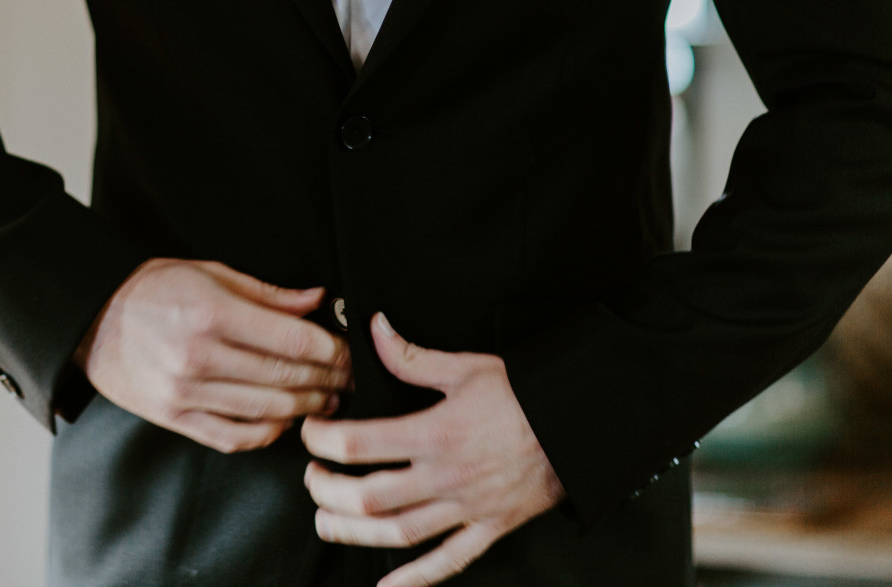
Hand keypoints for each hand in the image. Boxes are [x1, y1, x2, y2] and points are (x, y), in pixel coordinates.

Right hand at [75, 258, 350, 452]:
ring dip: (307, 407)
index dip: (331, 350)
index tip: (350, 350)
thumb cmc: (153, 289)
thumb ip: (267, 293)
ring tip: (328, 399)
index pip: (291, 342)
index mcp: (211, 315)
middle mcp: (199, 358)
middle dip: (328, 380)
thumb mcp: (210, 273)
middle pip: (285, 378)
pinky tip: (286, 419)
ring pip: (268, 411)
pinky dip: (269, 431)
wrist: (93, 319)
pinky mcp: (175, 419)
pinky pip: (236, 436)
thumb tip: (316, 302)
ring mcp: (186, 394)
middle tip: (349, 377)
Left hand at [300, 313, 562, 586]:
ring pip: (398, 533)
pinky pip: (448, 561)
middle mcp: (446, 476)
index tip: (311, 433)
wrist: (580, 423)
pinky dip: (415, 579)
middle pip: (369, 496)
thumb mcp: (466, 367)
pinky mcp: (489, 528)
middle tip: (312, 478)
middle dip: (328, 490)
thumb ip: (412, 356)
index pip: (361, 443)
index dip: (323, 440)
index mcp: (436, 432)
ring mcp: (467, 508)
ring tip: (326, 522)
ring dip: (353, 532)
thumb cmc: (525, 393)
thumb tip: (376, 329)